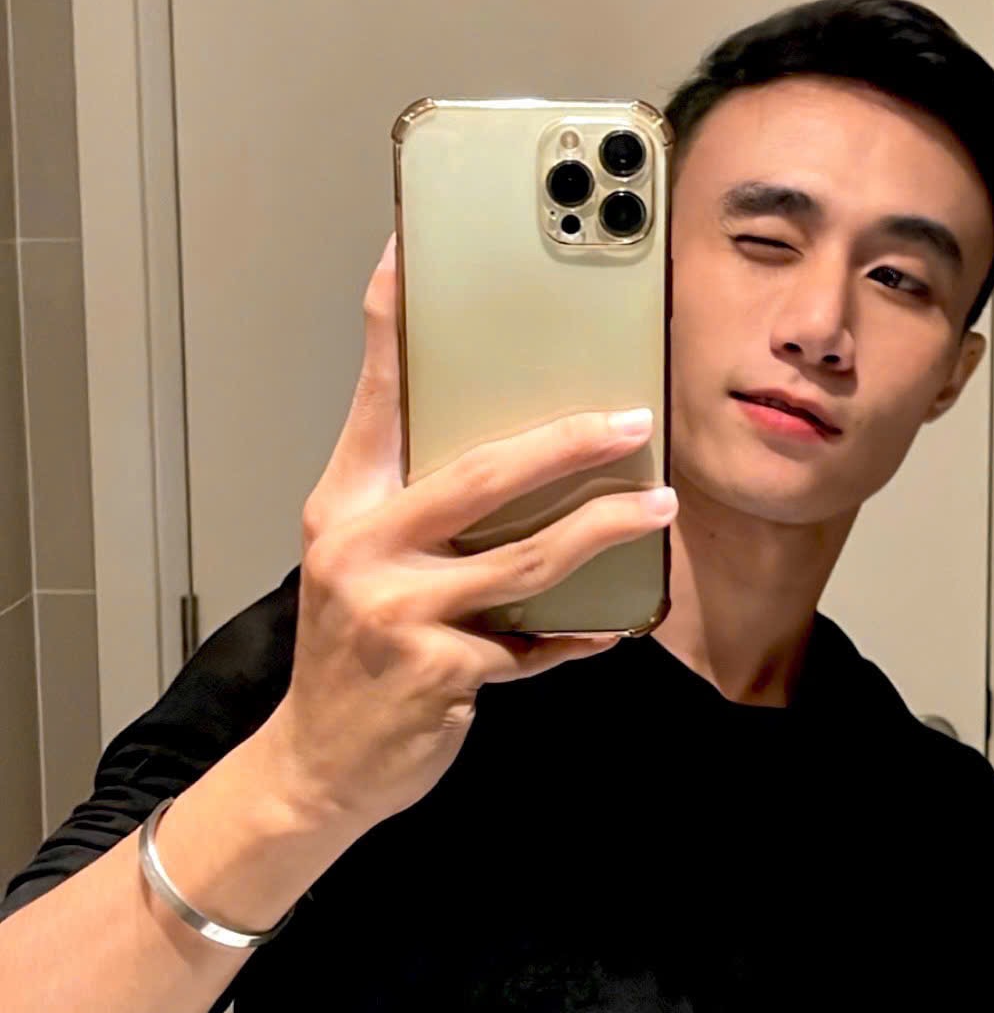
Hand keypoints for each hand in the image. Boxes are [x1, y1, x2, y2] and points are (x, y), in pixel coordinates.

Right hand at [261, 231, 675, 834]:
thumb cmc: (354, 650)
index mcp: (344, 504)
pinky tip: (618, 620)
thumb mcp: (361, 562)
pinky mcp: (441, 672)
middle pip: (482, 474)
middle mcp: (364, 548)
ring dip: (605, 530)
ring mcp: (401, 613)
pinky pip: (536, 642)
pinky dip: (581, 631)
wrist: (318, 764)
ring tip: (657, 509)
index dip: (391, 318)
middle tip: (633, 420)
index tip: (411, 248)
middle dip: (569, 443)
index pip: (374, 394)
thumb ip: (417, 506)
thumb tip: (519, 452)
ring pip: (528, 558)